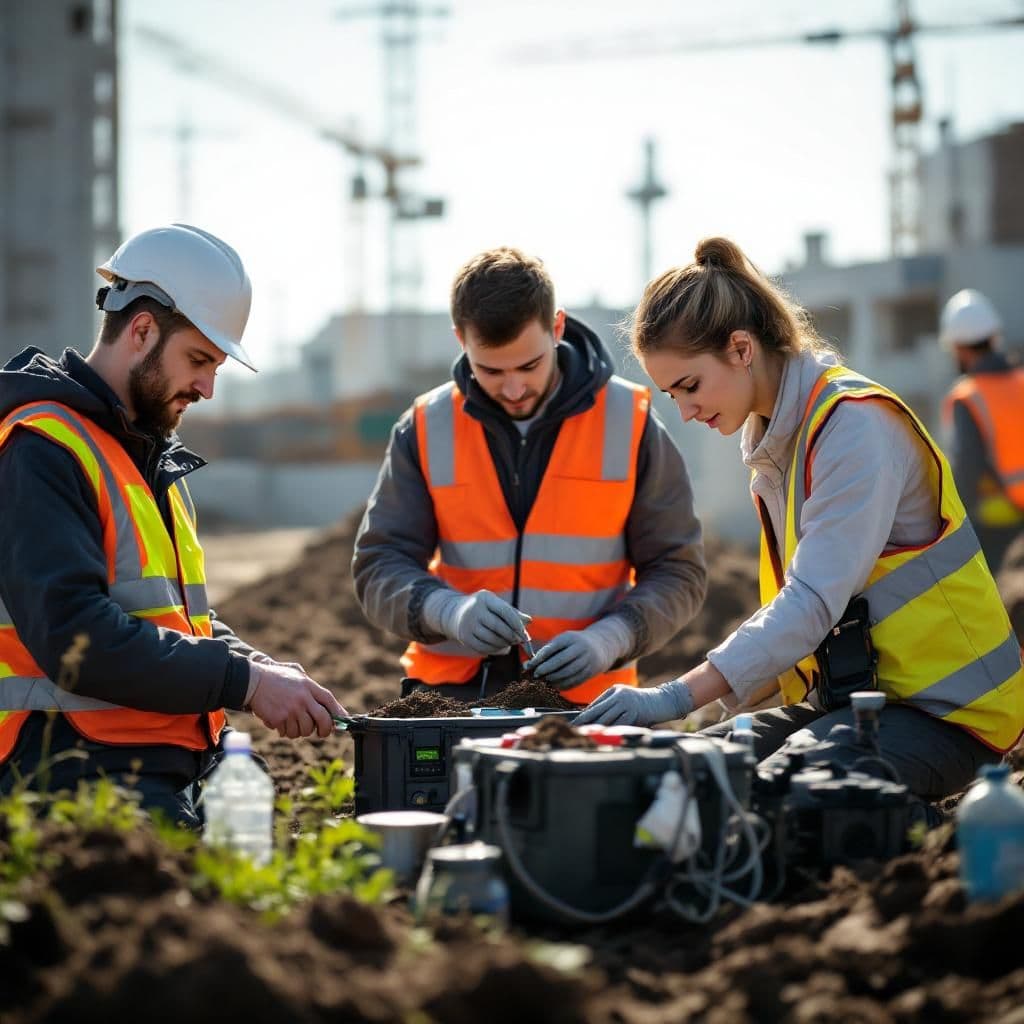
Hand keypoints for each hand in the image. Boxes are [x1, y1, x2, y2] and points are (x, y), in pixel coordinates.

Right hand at [247, 661, 344, 738]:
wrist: (252, 681)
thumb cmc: (275, 678)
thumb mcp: (296, 675)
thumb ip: (310, 688)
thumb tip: (327, 706)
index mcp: (308, 685)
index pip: (329, 700)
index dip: (338, 713)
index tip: (342, 722)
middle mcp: (303, 698)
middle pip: (323, 720)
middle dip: (325, 730)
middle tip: (321, 733)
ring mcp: (292, 710)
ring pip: (305, 731)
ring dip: (299, 731)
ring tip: (291, 722)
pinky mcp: (280, 719)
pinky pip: (288, 733)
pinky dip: (285, 731)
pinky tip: (279, 722)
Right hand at [438, 590, 530, 654]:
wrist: (456, 614)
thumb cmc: (484, 609)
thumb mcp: (496, 605)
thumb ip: (513, 613)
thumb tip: (528, 621)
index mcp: (485, 598)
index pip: (505, 611)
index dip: (517, 624)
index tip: (525, 634)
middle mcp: (474, 609)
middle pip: (498, 627)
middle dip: (512, 636)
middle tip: (520, 641)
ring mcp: (467, 624)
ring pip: (491, 639)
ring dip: (505, 644)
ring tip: (511, 643)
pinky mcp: (464, 637)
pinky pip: (484, 648)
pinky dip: (496, 650)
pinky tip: (502, 648)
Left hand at [524, 617, 632, 689]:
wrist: (600, 646)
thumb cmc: (573, 644)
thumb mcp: (562, 641)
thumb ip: (546, 651)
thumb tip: (527, 665)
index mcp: (570, 638)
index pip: (552, 648)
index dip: (539, 658)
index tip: (530, 666)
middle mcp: (580, 648)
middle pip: (560, 661)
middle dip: (546, 670)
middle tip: (536, 675)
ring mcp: (587, 660)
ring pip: (567, 673)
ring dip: (553, 679)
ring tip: (545, 680)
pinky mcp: (591, 672)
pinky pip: (575, 681)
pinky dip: (563, 685)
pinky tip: (555, 685)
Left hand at [573, 680, 693, 726]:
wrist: (663, 701)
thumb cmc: (642, 703)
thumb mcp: (624, 698)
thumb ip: (610, 706)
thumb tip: (592, 718)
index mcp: (614, 690)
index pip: (595, 704)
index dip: (584, 716)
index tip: (574, 724)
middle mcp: (618, 695)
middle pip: (597, 711)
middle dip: (585, 723)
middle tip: (573, 732)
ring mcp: (626, 704)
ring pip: (606, 719)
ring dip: (595, 730)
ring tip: (584, 737)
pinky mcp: (635, 714)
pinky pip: (619, 725)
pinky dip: (610, 732)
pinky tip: (603, 738)